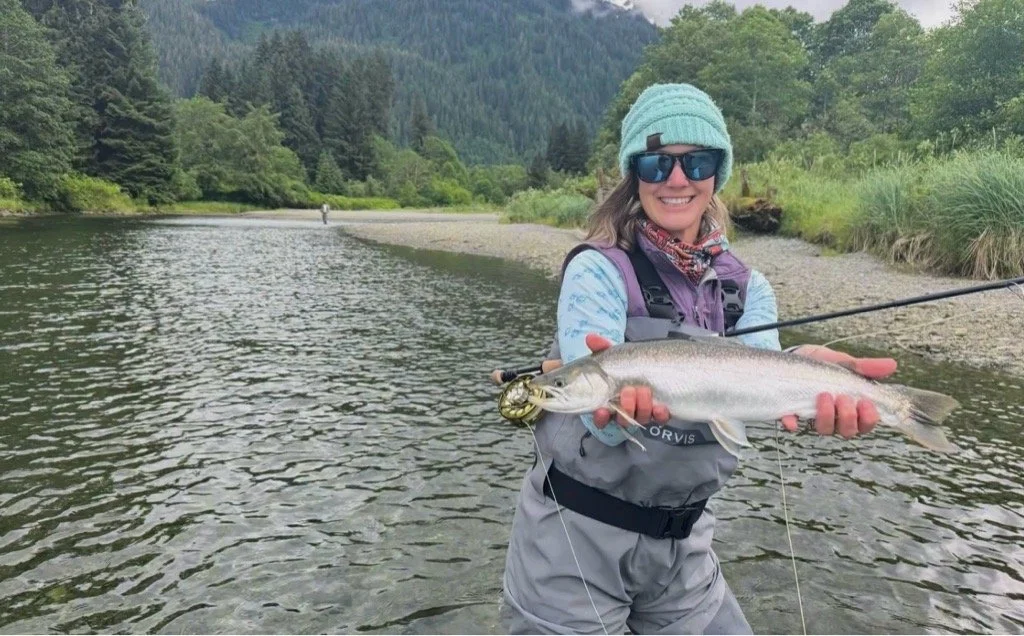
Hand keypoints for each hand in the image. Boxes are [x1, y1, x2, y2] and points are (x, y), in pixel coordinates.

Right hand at [536, 334, 669, 428]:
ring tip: (644, 390)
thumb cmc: (627, 363)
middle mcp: (626, 411)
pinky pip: (659, 419)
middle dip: (626, 407)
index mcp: (610, 401)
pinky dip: (660, 414)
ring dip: (642, 406)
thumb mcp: (615, 355)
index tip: (602, 410)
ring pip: (640, 418)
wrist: (656, 364)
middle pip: (622, 419)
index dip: (600, 417)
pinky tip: (661, 407)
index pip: (601, 417)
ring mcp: (643, 412)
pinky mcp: (659, 413)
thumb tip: (590, 337)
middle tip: (628, 390)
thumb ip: (602, 348)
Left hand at [780, 344, 897, 438]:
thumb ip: (863, 367)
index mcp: (850, 407)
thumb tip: (893, 364)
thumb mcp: (842, 362)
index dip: (868, 419)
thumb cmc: (820, 364)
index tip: (865, 402)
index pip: (865, 423)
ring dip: (827, 416)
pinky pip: (791, 425)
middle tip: (843, 397)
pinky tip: (792, 418)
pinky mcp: (790, 415)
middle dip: (848, 417)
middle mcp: (833, 417)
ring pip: (824, 430)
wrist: (792, 357)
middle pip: (847, 431)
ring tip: (824, 396)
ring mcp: (812, 417)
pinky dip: (792, 423)